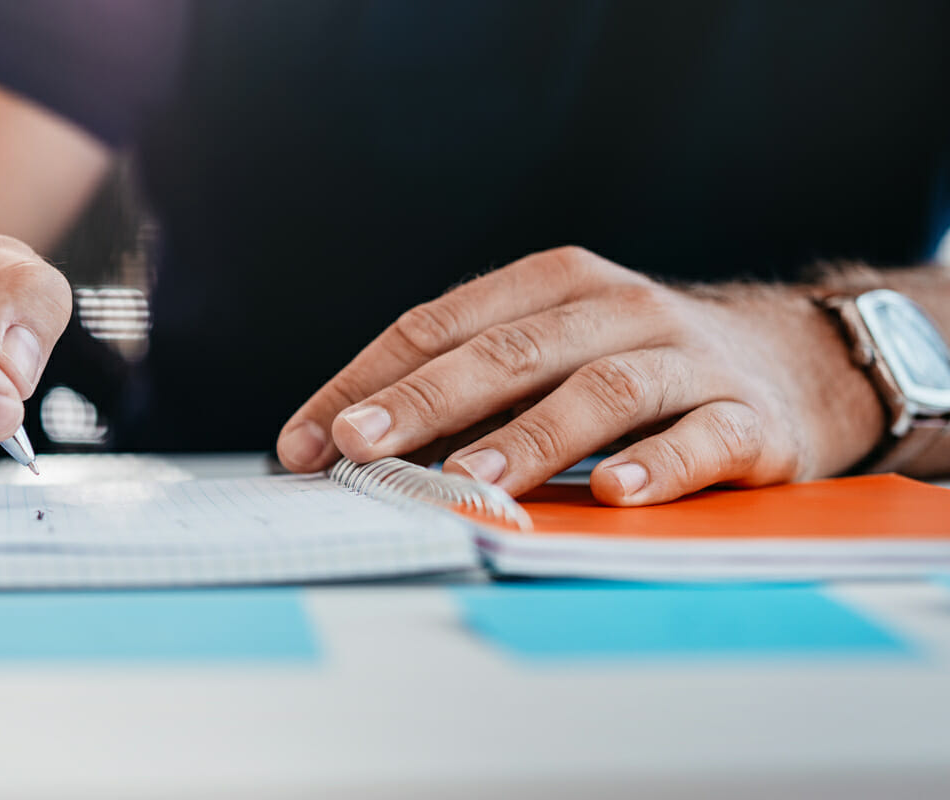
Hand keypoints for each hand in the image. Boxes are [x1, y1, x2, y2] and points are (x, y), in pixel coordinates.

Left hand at [275, 246, 884, 504]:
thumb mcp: (550, 351)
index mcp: (550, 284)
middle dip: (426, 400)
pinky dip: (656, 465)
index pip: (437, 325)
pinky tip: (614, 495)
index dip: (367, 383)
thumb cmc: (636, 363)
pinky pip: (701, 439)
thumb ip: (463, 387)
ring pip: (599, 391)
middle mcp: (616, 309)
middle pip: (508, 352)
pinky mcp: (750, 418)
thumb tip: (341, 446)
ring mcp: (685, 359)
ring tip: (470, 481)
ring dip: (528, 439)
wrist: (799, 360)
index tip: (309, 441)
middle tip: (364, 445)